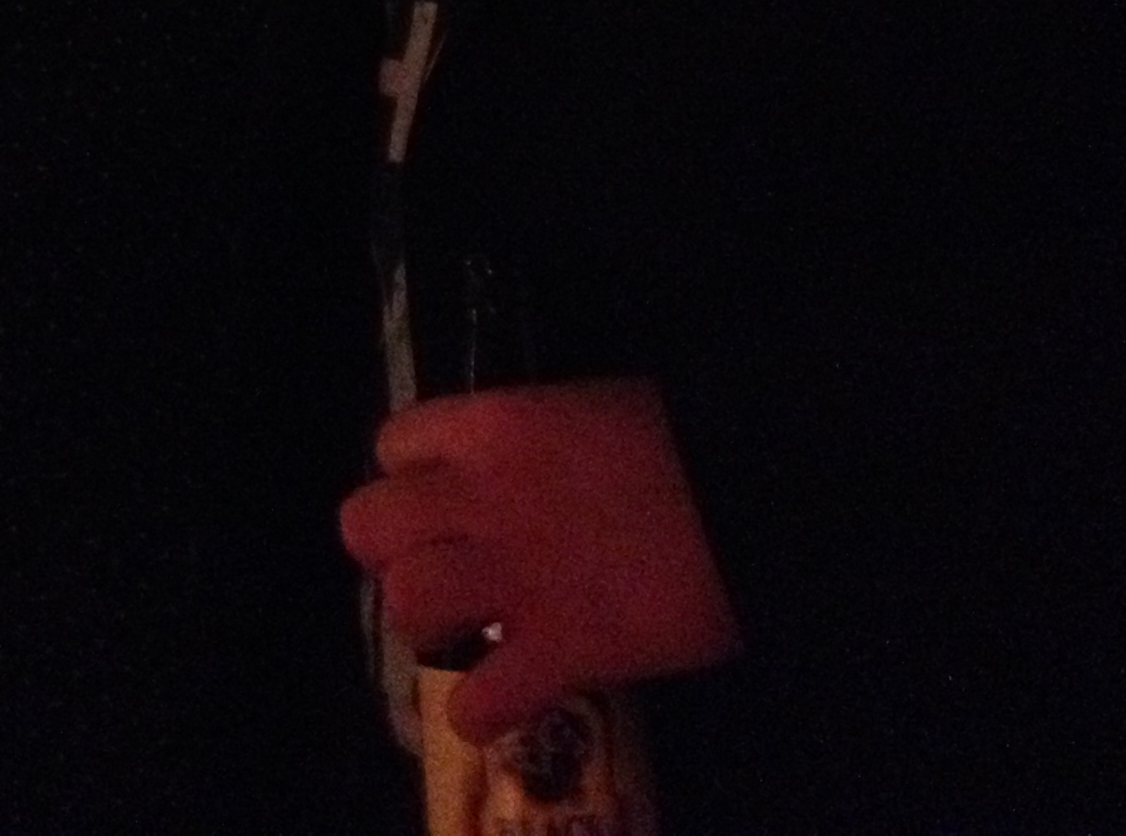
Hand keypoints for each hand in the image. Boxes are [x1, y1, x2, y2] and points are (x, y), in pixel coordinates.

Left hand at [339, 377, 739, 741]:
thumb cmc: (685, 446)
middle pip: (366, 525)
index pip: (392, 445)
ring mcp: (518, 578)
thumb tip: (511, 476)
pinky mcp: (563, 651)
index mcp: (497, 427)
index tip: (443, 499)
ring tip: (470, 632)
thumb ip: (531, 446)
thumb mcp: (591, 414)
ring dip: (429, 626)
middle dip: (392, 554)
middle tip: (442, 567)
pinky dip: (481, 712)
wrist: (759, 499)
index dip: (409, 479)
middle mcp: (485, 499)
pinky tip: (507, 699)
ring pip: (406, 606)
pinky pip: (476, 701)